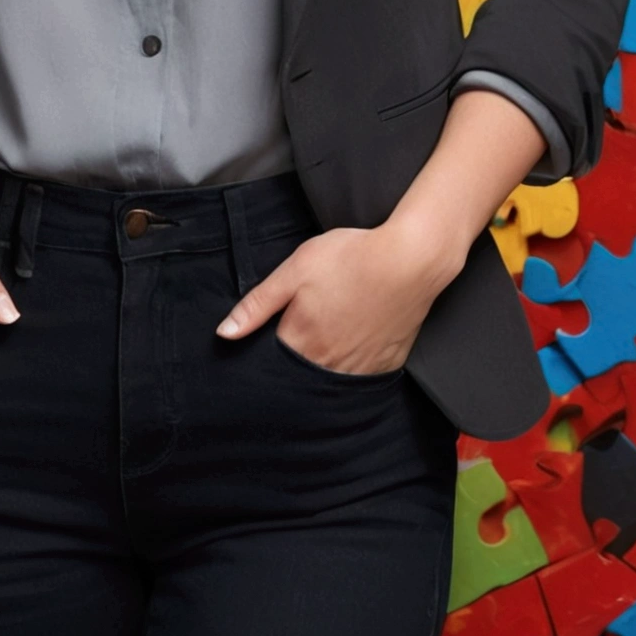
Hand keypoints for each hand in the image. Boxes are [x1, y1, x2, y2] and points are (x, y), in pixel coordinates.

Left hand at [215, 221, 445, 374]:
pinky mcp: (386, 364)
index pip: (272, 360)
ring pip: (331, 377)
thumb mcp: (294, 270)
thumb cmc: (351, 259)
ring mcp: (360, 368)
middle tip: (309, 322)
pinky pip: (361, 376)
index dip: (269, 344)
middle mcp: (329, 364)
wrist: (410, 259)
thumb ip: (258, 305)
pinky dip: (354, 364)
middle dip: (296, 355)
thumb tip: (224, 334)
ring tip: (333, 329)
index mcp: (301, 341)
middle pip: (301, 372)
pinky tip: (356, 339)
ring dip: (324, 363)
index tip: (277, 326)